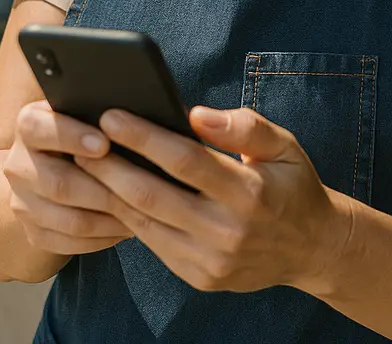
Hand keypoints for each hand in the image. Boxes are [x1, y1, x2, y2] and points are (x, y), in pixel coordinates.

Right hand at [3, 100, 133, 256]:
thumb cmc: (82, 129)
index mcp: (29, 125)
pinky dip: (102, 239)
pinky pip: (68, 244)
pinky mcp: (32, 232)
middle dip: (104, 189)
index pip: (40, 129)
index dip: (72, 137)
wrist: (48, 163)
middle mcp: (17, 164)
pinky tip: (126, 229)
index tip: (104, 144)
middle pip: (59, 184)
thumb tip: (132, 118)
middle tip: (139, 190)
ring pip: (69, 220)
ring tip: (143, 214)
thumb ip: (99, 111)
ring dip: (109, 220)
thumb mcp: (84, 112)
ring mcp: (21, 202)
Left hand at [74, 106, 354, 293]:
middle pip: (153, 196)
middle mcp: (228, 231)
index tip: (111, 115)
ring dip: (109, 193)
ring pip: (146, 223)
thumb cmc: (292, 184)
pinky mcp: (200, 278)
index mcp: (249, 192)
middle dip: (110, 166)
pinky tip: (111, 194)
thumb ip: (244, 126)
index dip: (144, 136)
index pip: (185, 160)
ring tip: (83, 165)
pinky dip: (128, 218)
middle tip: (78, 141)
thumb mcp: (284, 144)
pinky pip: (153, 244)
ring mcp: (211, 261)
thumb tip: (196, 114)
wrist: (313, 248)